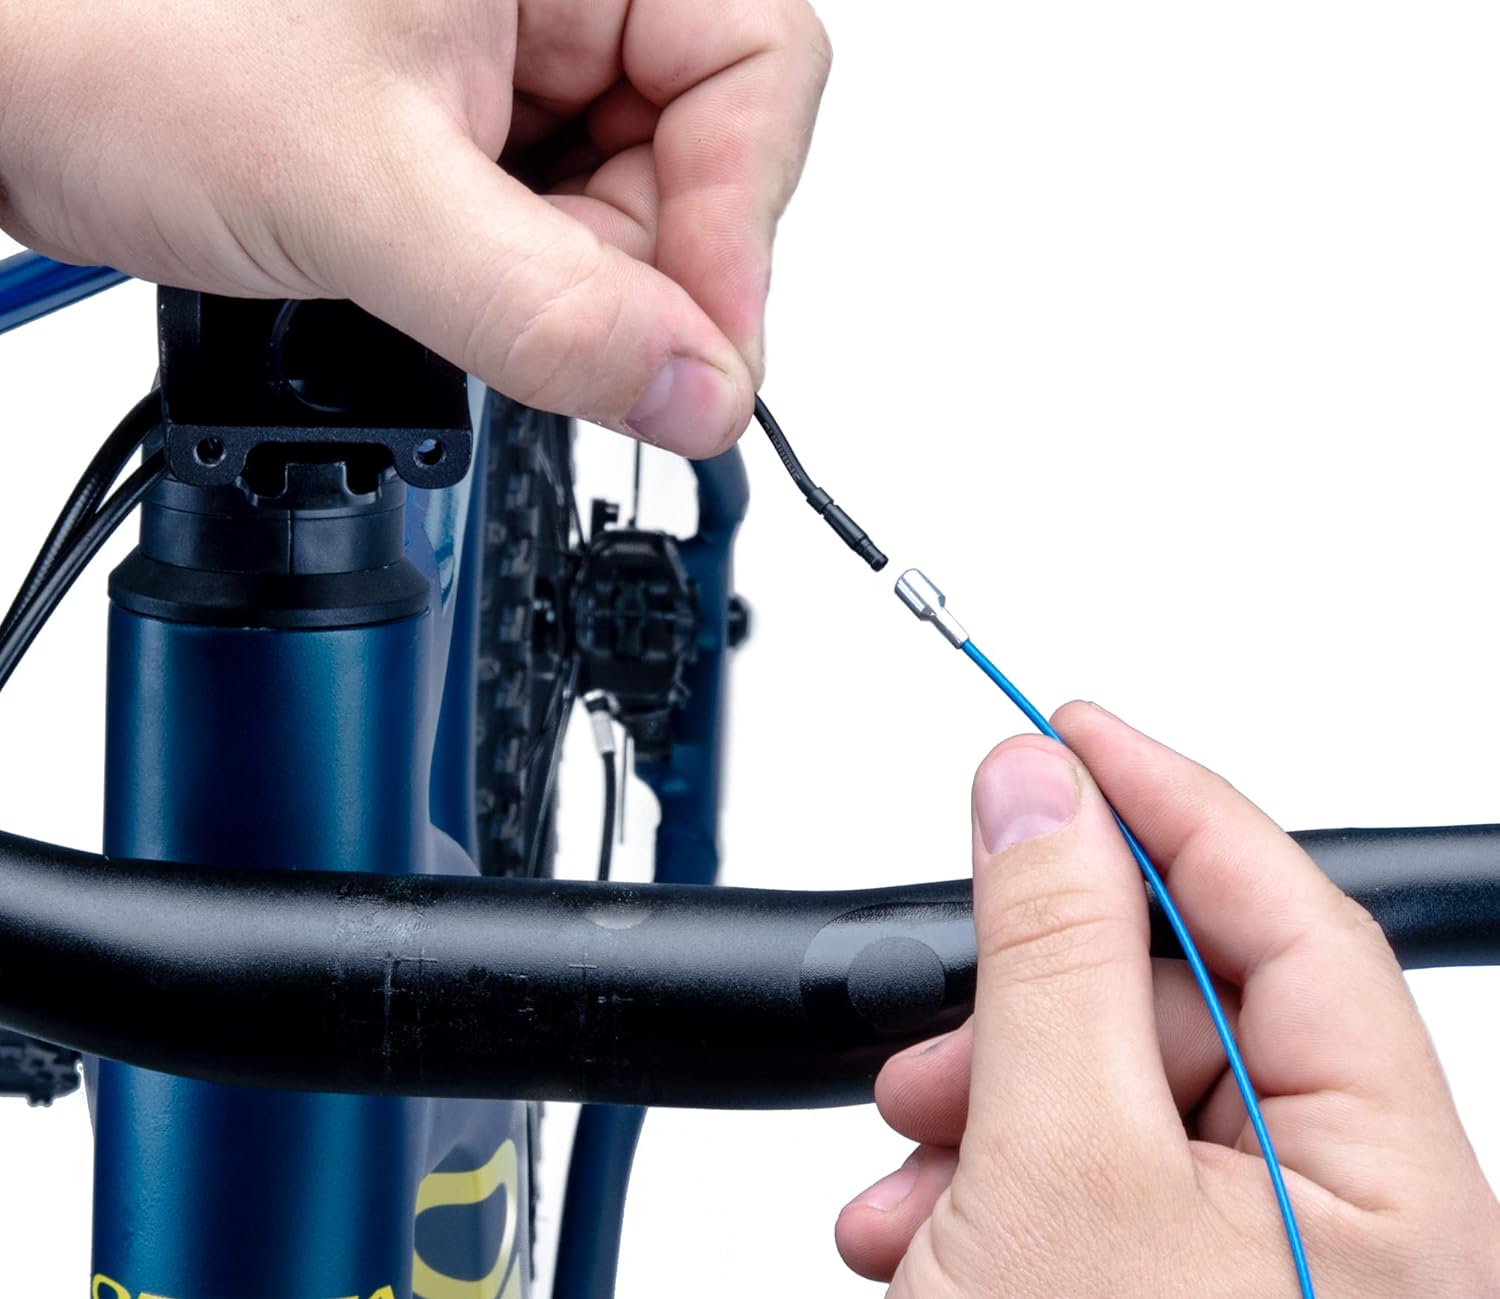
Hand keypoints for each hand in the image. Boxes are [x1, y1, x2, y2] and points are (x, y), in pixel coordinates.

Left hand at [0, 0, 830, 453]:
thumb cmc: (113, 32)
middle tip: (548, 330)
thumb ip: (551, 314)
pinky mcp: (472, 114)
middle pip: (702, 150)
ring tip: (438, 273)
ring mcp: (516, 47)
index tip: (701, 357)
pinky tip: (434, 270)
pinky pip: (559, 221)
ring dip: (568, 284)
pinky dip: (522, 282)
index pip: (758, 70)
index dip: (739, 228)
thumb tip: (699, 396)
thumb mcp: (366, 197)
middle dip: (634, 269)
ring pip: (633, 200)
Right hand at [836, 702, 1499, 1296]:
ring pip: (1112, 1099)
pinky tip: (912, 1220)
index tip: (1071, 731)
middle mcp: (1345, 1236)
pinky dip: (982, 1175)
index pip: (1289, 919)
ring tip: (908, 1148)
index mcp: (1397, 1199)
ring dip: (987, 1097)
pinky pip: (1075, 1181)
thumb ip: (1046, 951)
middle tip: (945, 995)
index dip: (1171, 803)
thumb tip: (1038, 788)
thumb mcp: (1055, 1166)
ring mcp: (1248, 1278)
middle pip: (1187, 1012)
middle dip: (1037, 993)